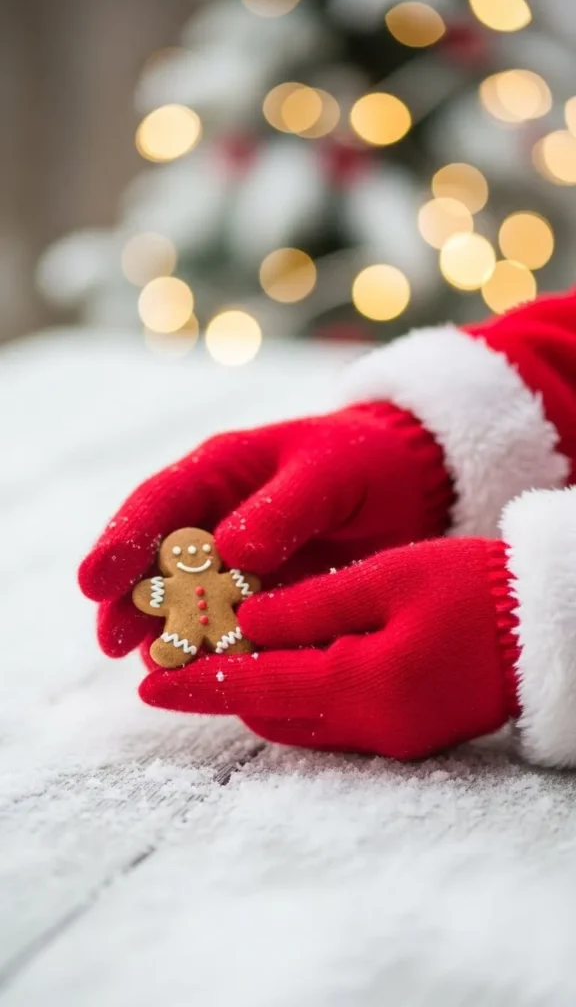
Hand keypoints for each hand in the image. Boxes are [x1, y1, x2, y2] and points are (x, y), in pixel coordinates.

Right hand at [79, 405, 450, 661]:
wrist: (413, 485)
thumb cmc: (365, 461)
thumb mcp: (328, 473)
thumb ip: (282, 509)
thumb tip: (229, 551)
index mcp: (220, 472)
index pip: (157, 504)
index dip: (121, 543)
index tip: (94, 583)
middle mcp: (216, 518)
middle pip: (156, 561)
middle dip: (130, 601)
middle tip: (112, 643)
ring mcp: (236, 563)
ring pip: (187, 601)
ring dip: (167, 632)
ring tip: (152, 667)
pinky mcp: (262, 598)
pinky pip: (230, 627)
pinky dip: (217, 650)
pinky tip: (209, 675)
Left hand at [139, 537, 520, 759]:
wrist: (548, 630)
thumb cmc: (474, 591)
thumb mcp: (386, 580)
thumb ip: (309, 605)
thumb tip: (246, 622)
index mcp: (361, 685)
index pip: (254, 689)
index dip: (197, 686)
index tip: (146, 687)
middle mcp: (369, 726)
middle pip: (269, 712)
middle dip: (225, 684)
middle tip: (189, 646)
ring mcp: (389, 737)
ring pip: (296, 718)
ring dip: (261, 685)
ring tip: (234, 640)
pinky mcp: (403, 733)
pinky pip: (330, 718)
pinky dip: (299, 688)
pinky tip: (293, 649)